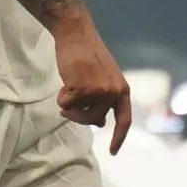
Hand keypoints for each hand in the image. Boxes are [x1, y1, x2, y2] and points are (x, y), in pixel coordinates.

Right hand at [54, 17, 131, 153]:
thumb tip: (101, 124)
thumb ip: (104, 100)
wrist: (77, 34)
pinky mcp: (84, 89)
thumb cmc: (87, 56)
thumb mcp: (103, 79)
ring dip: (69, 106)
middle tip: (68, 104)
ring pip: (80, 115)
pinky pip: (67, 105)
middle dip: (79, 116)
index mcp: (122, 90)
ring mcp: (100, 91)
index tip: (113, 152)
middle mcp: (114, 92)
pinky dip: (62, 97)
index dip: (119, 137)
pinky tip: (65, 83)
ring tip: (68, 88)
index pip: (124, 119)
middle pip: (94, 120)